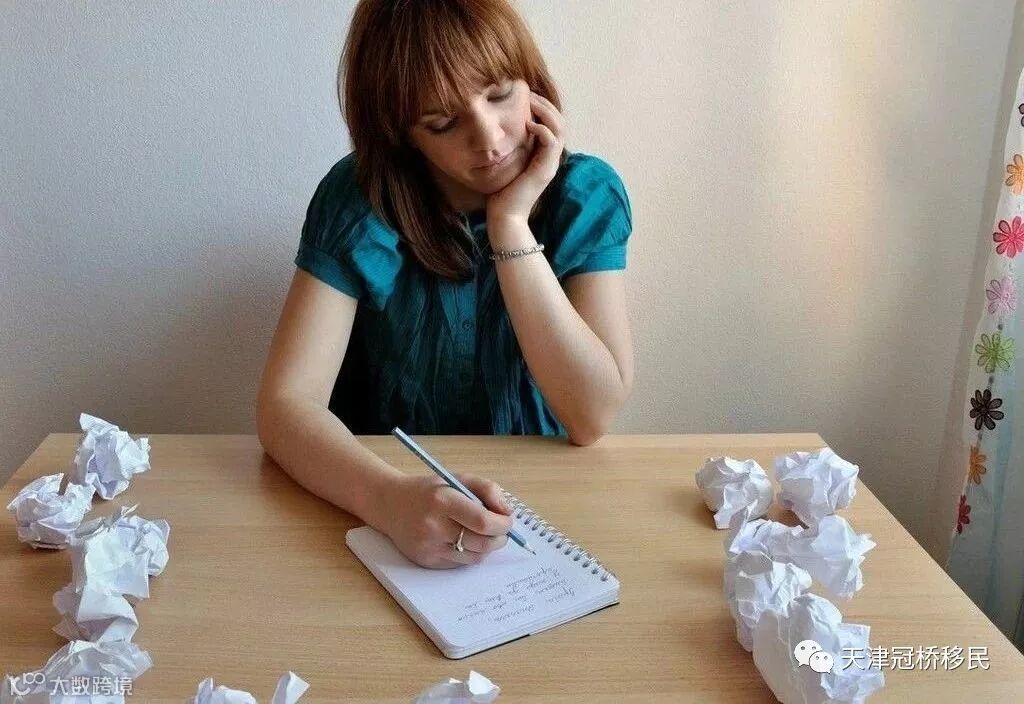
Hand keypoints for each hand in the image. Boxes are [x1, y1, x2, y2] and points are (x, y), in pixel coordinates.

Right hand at [378, 472, 513, 568]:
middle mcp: (434, 526)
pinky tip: (463, 541)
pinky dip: (469, 554)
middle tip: (501, 531)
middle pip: (482, 543)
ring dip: (487, 548)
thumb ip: (487, 489)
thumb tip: (507, 512)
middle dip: (499, 538)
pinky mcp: (426, 561)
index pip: (482, 521)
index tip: (507, 520)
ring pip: (475, 557)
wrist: (391, 504)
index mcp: (443, 500)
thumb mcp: (458, 479)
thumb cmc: (430, 490)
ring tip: (483, 535)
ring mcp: (429, 547)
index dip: (502, 524)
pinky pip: (460, 564)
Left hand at [485, 91, 565, 223]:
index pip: (552, 124)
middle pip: (560, 122)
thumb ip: (509, 147)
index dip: (543, 108)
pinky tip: (528, 124)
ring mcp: (550, 164)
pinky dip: (543, 129)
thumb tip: (498, 129)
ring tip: (530, 103)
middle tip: (528, 93)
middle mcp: (550, 158)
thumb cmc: (501, 193)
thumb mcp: (505, 163)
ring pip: (560, 129)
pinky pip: (552, 142)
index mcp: (543, 156)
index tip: (525, 96)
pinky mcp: (545, 170)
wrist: (505, 217)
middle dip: (545, 104)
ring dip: (546, 112)